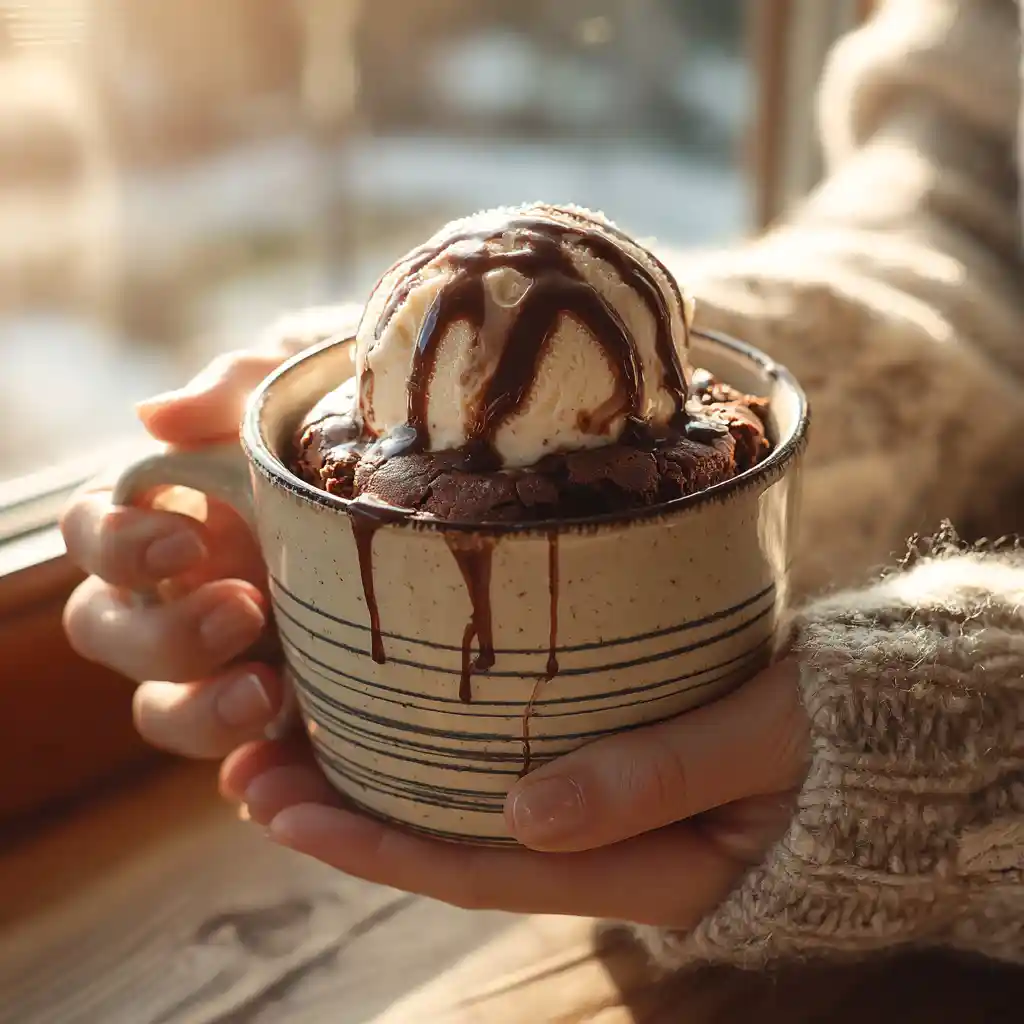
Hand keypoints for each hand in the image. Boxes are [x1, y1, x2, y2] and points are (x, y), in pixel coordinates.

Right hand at [61, 349, 296, 756]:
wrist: (410, 485)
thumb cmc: (328, 428)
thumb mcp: (290, 395)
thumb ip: (228, 393)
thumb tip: (155, 416)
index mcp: (158, 518)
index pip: (93, 536)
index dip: (119, 545)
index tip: (185, 542)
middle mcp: (170, 595)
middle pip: (111, 636)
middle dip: (165, 635)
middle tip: (243, 609)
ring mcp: (217, 657)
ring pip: (164, 709)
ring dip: (201, 713)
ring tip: (270, 694)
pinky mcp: (272, 703)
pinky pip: (240, 757)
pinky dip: (252, 774)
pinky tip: (284, 778)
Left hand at [222, 660, 808, 928]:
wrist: (887, 727)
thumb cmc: (840, 730)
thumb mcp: (765, 742)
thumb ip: (657, 777)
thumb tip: (524, 812)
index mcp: (647, 867)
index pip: (483, 865)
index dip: (377, 842)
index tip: (284, 804)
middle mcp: (612, 853)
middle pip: (455, 844)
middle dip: (346, 814)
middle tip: (244, 774)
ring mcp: (610, 814)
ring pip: (471, 808)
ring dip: (377, 778)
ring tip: (282, 741)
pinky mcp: (612, 766)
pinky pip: (508, 771)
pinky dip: (437, 748)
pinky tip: (386, 712)